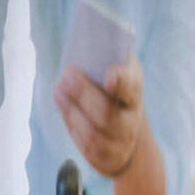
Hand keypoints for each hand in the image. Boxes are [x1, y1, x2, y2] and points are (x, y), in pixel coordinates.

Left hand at [53, 52, 144, 176]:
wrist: (130, 134)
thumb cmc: (119, 94)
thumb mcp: (122, 72)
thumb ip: (112, 57)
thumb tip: (96, 35)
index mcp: (135, 95)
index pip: (131, 89)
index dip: (121, 83)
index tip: (109, 75)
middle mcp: (130, 122)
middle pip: (106, 114)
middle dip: (83, 94)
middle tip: (66, 74)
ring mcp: (119, 144)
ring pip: (93, 133)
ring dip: (72, 110)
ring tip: (59, 88)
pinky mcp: (107, 159)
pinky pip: (86, 146)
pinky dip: (71, 124)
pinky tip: (61, 104)